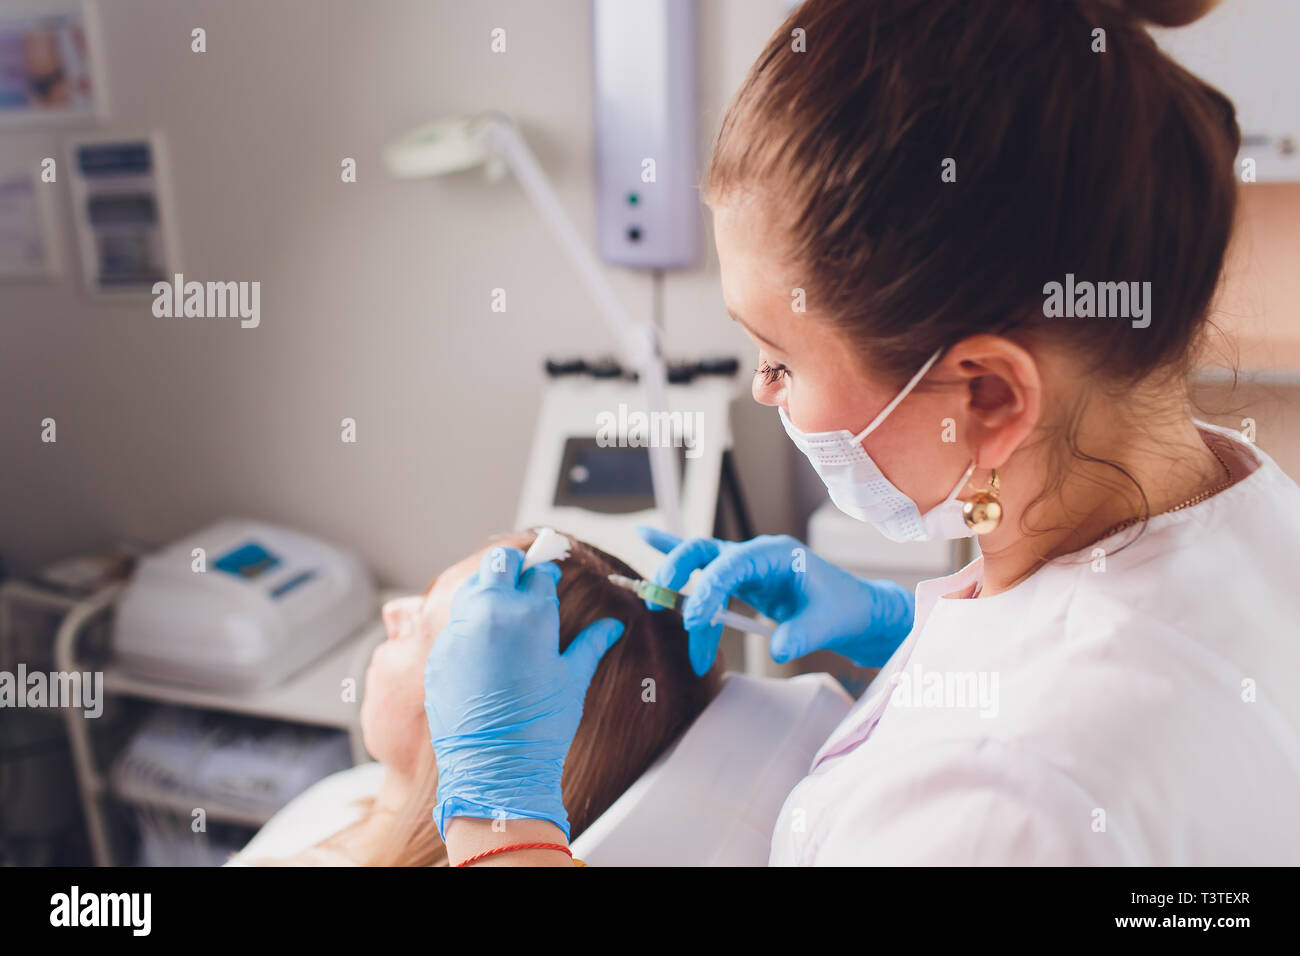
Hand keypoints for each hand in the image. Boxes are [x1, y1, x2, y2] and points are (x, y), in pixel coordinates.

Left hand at [423, 546, 624, 840]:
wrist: (495, 767)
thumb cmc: (540, 725)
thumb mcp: (572, 678)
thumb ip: (592, 642)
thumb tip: (613, 625)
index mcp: (531, 613)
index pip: (538, 570)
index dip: (546, 572)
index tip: (550, 578)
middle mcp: (491, 612)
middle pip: (499, 561)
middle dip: (514, 566)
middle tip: (524, 582)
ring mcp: (461, 630)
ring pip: (472, 586)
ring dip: (488, 589)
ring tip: (503, 612)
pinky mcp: (440, 651)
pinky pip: (454, 622)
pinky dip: (469, 623)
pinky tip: (484, 646)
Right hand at [636, 527, 914, 674]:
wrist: (857, 611)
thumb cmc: (845, 611)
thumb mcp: (829, 625)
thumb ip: (803, 635)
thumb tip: (779, 650)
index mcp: (777, 554)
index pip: (732, 564)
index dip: (709, 589)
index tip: (697, 621)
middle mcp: (756, 554)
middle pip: (704, 552)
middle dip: (678, 574)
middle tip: (660, 606)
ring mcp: (746, 565)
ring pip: (699, 564)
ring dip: (676, 586)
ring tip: (654, 607)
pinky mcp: (741, 580)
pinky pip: (704, 567)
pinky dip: (676, 554)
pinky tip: (647, 536)